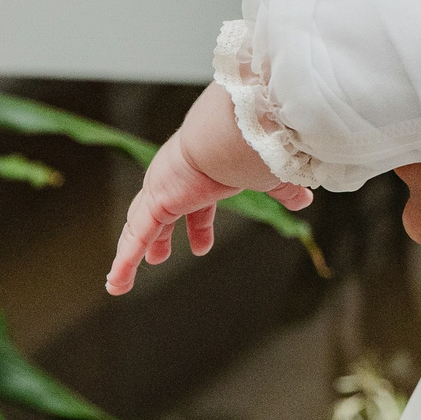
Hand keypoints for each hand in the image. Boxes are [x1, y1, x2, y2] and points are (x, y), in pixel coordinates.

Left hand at [104, 84, 309, 294]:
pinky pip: (136, 238)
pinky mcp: (156, 203)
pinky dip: (125, 261)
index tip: (202, 245)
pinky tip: (116, 283)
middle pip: (163, 215)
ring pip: (140, 227)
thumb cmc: (251, 147)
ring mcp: (162, 191)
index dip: (199, 225)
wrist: (234, 135)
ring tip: (122, 278)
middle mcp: (176, 180)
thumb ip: (281, 189)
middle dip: (160, 237)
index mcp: (201, 174)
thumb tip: (304, 199)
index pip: (196, 204)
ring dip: (135, 251)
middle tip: (160, 256)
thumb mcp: (266, 175)